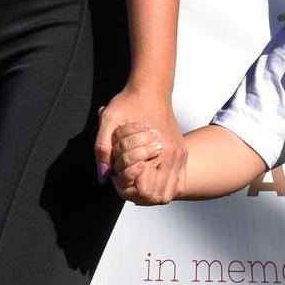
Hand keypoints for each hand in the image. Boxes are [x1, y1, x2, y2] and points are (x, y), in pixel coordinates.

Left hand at [95, 87, 183, 204]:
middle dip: (137, 194)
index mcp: (158, 148)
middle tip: (124, 180)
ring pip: (169, 193)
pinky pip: (177, 184)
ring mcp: (180, 155)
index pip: (143, 189)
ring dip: (151, 194)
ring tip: (135, 181)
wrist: (151, 89)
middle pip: (157, 196)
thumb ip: (102, 150)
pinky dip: (164, 188)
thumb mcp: (108, 122)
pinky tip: (149, 179)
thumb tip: (103, 177)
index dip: (125, 187)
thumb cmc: (129, 103)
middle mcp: (173, 155)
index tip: (115, 175)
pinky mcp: (181, 153)